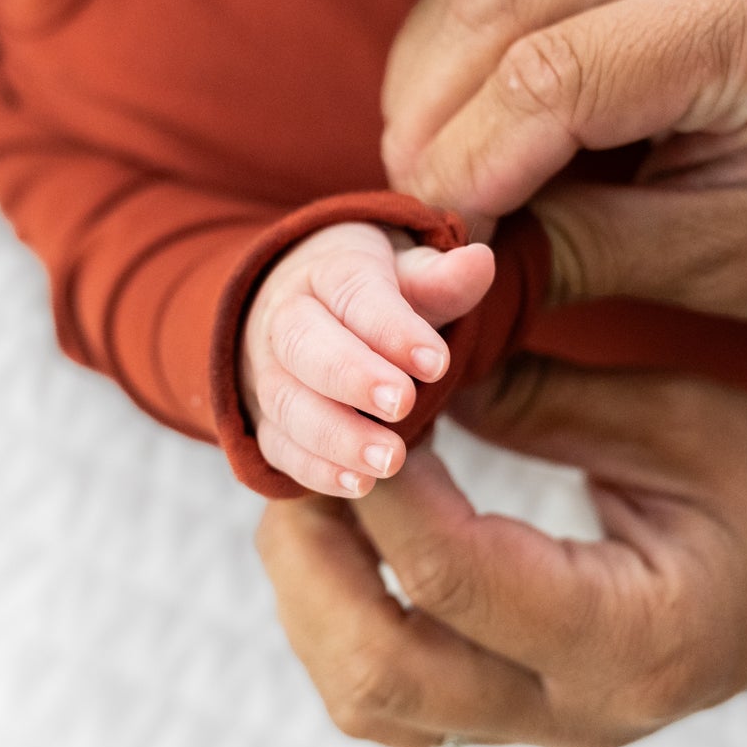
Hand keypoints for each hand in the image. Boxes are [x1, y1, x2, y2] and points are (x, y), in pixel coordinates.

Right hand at [241, 223, 495, 498]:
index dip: (392, 327)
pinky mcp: (266, 419)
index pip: (353, 291)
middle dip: (352, 376)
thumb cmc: (376, 296)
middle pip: (303, 343)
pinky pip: (279, 445)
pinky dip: (314, 470)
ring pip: (286, 401)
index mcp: (327, 270)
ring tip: (389, 459)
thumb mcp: (409, 274)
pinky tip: (359, 485)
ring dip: (335, 435)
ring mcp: (268, 371)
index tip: (437, 362)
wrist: (308, 311)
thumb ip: (443, 279)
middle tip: (402, 404)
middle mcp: (286, 316)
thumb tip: (480, 262)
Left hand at [256, 360, 746, 746]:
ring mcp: (546, 729)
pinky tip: (354, 544)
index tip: (345, 398)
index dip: (376, 480)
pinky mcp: (522, 719)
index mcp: (634, 636)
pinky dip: (343, 625)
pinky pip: (395, 702)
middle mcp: (579, 709)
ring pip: (371, 702)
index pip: (453, 573)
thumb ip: (543, 399)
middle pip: (381, 670)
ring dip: (311, 597)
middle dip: (311, 556)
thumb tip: (407, 377)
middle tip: (296, 455)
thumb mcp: (685, 417)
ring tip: (313, 493)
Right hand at [381, 0, 746, 324]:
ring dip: (431, 75)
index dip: (469, 166)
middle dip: (432, 118)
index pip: (556, 73)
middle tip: (412, 222)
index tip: (436, 253)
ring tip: (429, 176)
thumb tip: (445, 262)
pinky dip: (457, 44)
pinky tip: (461, 120)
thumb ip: (579, 250)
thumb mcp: (728, 264)